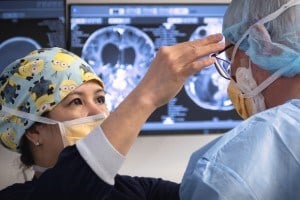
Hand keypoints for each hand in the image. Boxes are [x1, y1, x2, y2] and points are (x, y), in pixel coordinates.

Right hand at [102, 33, 224, 154]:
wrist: (145, 95)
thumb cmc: (154, 83)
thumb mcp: (162, 67)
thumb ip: (174, 61)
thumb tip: (190, 60)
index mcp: (165, 51)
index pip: (186, 44)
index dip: (200, 41)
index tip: (210, 38)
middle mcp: (169, 54)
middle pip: (192, 45)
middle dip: (208, 41)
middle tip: (220, 37)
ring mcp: (173, 64)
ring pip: (195, 53)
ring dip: (210, 49)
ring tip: (220, 46)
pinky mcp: (177, 74)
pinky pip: (194, 66)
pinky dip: (204, 62)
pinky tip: (212, 60)